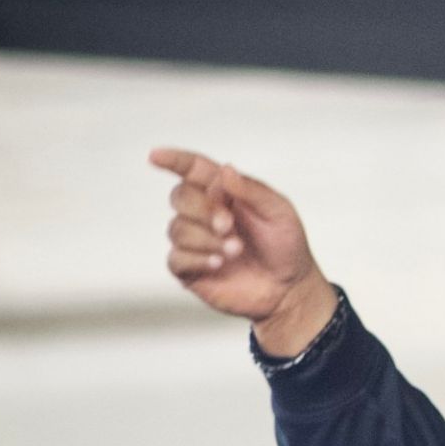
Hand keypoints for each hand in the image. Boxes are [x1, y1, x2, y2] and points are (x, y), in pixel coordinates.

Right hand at [149, 148, 335, 355]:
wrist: (289, 289)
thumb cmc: (286, 246)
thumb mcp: (279, 212)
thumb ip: (252, 190)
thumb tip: (225, 169)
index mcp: (226, 193)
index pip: (194, 170)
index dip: (174, 160)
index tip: (155, 156)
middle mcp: (206, 213)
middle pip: (180, 196)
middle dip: (202, 210)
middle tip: (229, 226)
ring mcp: (196, 241)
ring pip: (176, 228)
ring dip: (206, 239)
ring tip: (236, 251)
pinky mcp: (190, 269)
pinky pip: (176, 258)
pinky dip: (198, 259)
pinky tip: (219, 264)